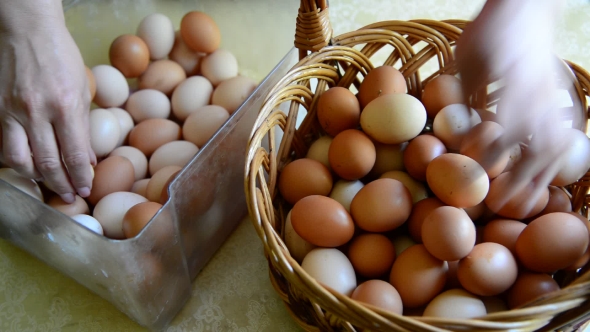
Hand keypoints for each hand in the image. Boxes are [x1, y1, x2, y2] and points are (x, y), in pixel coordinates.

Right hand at [0, 9, 95, 203]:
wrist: (27, 31)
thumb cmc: (60, 56)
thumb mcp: (82, 88)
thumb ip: (83, 126)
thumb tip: (88, 158)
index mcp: (65, 106)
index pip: (74, 154)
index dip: (80, 177)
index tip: (86, 189)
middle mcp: (38, 112)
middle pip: (48, 163)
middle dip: (62, 185)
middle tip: (71, 197)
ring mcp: (13, 112)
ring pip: (21, 160)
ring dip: (37, 179)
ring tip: (50, 186)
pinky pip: (6, 144)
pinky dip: (17, 161)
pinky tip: (28, 166)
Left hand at [455, 0, 571, 212]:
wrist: (525, 8)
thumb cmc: (488, 33)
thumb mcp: (468, 60)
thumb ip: (468, 97)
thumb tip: (461, 136)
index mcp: (514, 79)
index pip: (508, 124)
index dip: (495, 151)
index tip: (478, 172)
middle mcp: (539, 92)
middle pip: (537, 142)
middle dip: (520, 176)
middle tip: (500, 203)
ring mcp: (552, 96)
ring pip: (554, 143)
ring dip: (539, 175)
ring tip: (525, 202)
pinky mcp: (560, 98)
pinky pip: (564, 134)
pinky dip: (555, 159)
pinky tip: (545, 179)